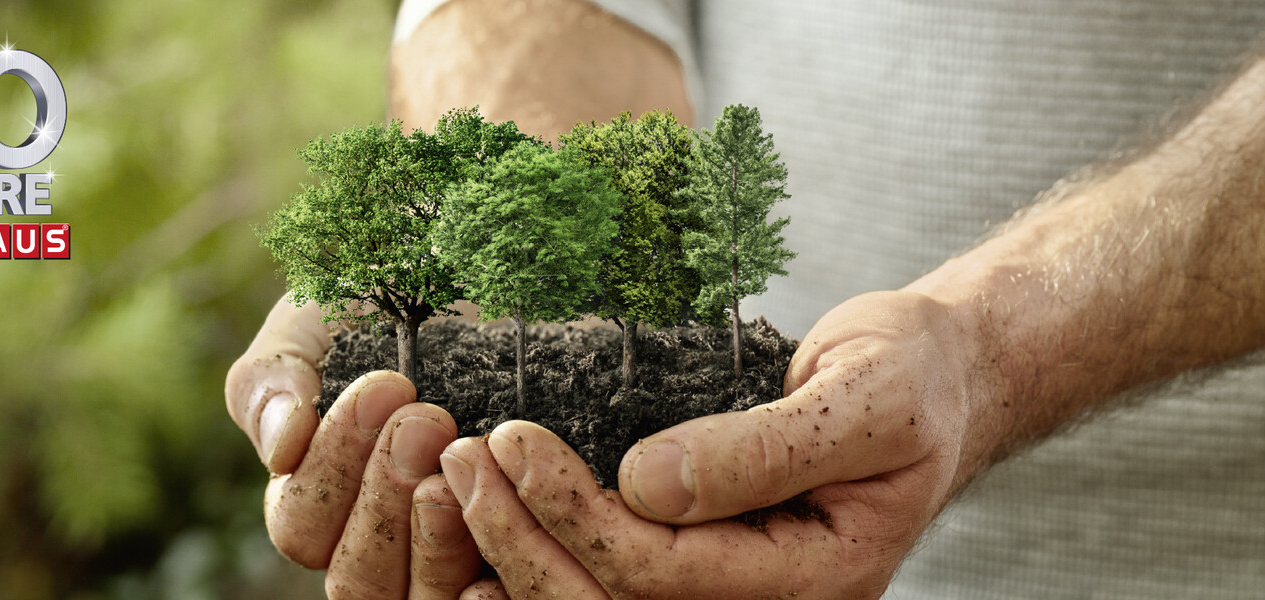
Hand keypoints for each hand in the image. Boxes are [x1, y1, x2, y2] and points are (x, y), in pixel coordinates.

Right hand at [226, 295, 486, 598]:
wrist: (489, 277)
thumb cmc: (391, 298)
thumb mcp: (316, 319)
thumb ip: (273, 377)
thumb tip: (279, 447)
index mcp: (317, 497)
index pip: (302, 524)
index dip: (334, 466)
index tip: (385, 386)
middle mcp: (377, 541)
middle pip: (354, 578)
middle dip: (385, 497)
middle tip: (428, 418)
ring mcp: (445, 559)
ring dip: (436, 540)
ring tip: (464, 460)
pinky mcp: (509, 559)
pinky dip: (488, 591)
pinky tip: (506, 547)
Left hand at [439, 290, 994, 598]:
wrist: (938, 384)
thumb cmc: (912, 380)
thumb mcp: (863, 396)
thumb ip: (763, 447)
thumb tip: (644, 483)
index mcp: (820, 578)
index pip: (664, 573)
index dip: (577, 513)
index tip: (513, 437)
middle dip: (526, 541)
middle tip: (461, 459)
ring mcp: (741, 591)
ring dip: (521, 551)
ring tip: (460, 481)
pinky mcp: (712, 563)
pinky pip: (619, 580)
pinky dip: (548, 555)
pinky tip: (494, 521)